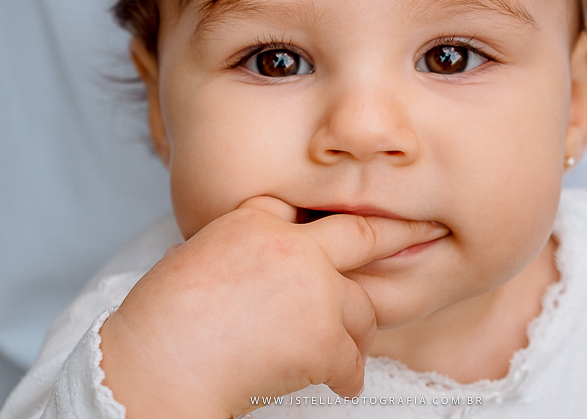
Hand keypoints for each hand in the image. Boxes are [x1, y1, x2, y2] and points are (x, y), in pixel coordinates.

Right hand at [98, 196, 448, 418]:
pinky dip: (346, 375)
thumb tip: (276, 251)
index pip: (308, 205)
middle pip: (362, 234)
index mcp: (256, 218)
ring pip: (362, 307)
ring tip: (337, 347)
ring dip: (354, 331)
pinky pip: (353, 358)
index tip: (370, 213)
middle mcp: (291, 243)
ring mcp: (312, 287)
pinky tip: (337, 382)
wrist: (158, 363)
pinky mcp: (322, 336)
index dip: (341, 214)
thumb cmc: (166, 321)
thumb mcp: (202, 253)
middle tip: (428, 230)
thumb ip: (249, 240)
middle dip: (401, 232)